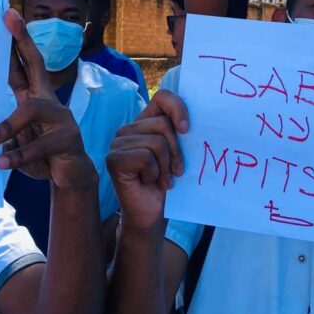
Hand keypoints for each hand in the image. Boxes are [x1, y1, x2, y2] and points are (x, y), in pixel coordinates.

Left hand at [0, 9, 95, 190]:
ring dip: (7, 126)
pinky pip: (39, 145)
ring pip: (31, 110)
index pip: (25, 65)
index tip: (6, 15)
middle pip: (38, 64)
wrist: (71, 177)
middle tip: (8, 21)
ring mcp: (62, 119)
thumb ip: (7, 128)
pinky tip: (1, 162)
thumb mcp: (20, 139)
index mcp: (36, 98)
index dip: (17, 41)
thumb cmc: (41, 155)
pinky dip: (18, 156)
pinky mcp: (68, 140)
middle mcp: (50, 102)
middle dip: (23, 41)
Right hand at [106, 90, 187, 231]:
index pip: (163, 97)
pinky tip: (150, 182)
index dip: (178, 108)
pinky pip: (145, 156)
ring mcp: (118, 143)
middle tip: (176, 171)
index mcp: (145, 122)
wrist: (152, 216)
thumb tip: (199, 119)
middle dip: (176, 151)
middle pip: (163, 123)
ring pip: (156, 141)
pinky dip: (154, 173)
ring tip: (162, 179)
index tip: (187, 130)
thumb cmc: (168, 184)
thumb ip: (181, 133)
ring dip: (166, 166)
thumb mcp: (178, 153)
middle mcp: (128, 129)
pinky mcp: (113, 159)